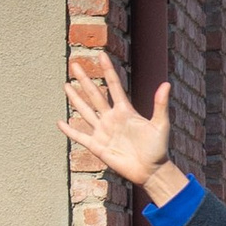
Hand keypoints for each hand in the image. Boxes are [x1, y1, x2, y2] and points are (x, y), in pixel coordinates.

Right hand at [66, 53, 188, 203]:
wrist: (151, 170)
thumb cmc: (158, 148)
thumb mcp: (160, 125)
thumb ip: (160, 105)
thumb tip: (166, 84)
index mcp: (125, 110)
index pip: (114, 86)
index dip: (107, 71)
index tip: (101, 55)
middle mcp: (112, 118)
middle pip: (95, 95)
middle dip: (84, 79)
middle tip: (74, 65)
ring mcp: (103, 131)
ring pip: (85, 111)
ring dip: (75, 99)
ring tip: (66, 85)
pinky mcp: (98, 146)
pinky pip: (80, 136)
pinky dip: (69, 130)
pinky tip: (59, 123)